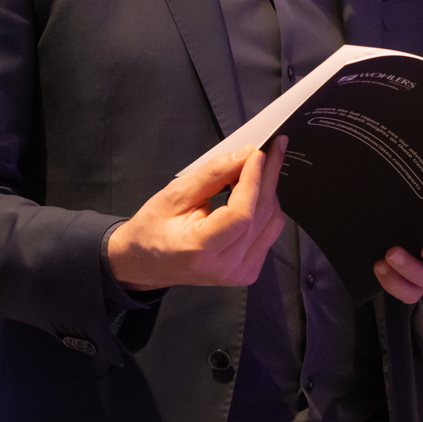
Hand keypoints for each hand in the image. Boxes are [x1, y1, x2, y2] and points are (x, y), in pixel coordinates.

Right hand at [106, 138, 287, 289]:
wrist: (148, 263)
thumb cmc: (153, 229)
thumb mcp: (174, 195)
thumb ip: (211, 175)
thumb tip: (243, 155)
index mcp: (200, 250)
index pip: (241, 214)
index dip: (253, 180)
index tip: (258, 153)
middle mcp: (224, 267)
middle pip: (260, 215)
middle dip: (269, 177)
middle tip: (274, 147)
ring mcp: (239, 273)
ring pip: (271, 223)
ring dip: (269, 191)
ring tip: (260, 167)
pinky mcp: (248, 272)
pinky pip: (269, 233)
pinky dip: (265, 208)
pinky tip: (254, 192)